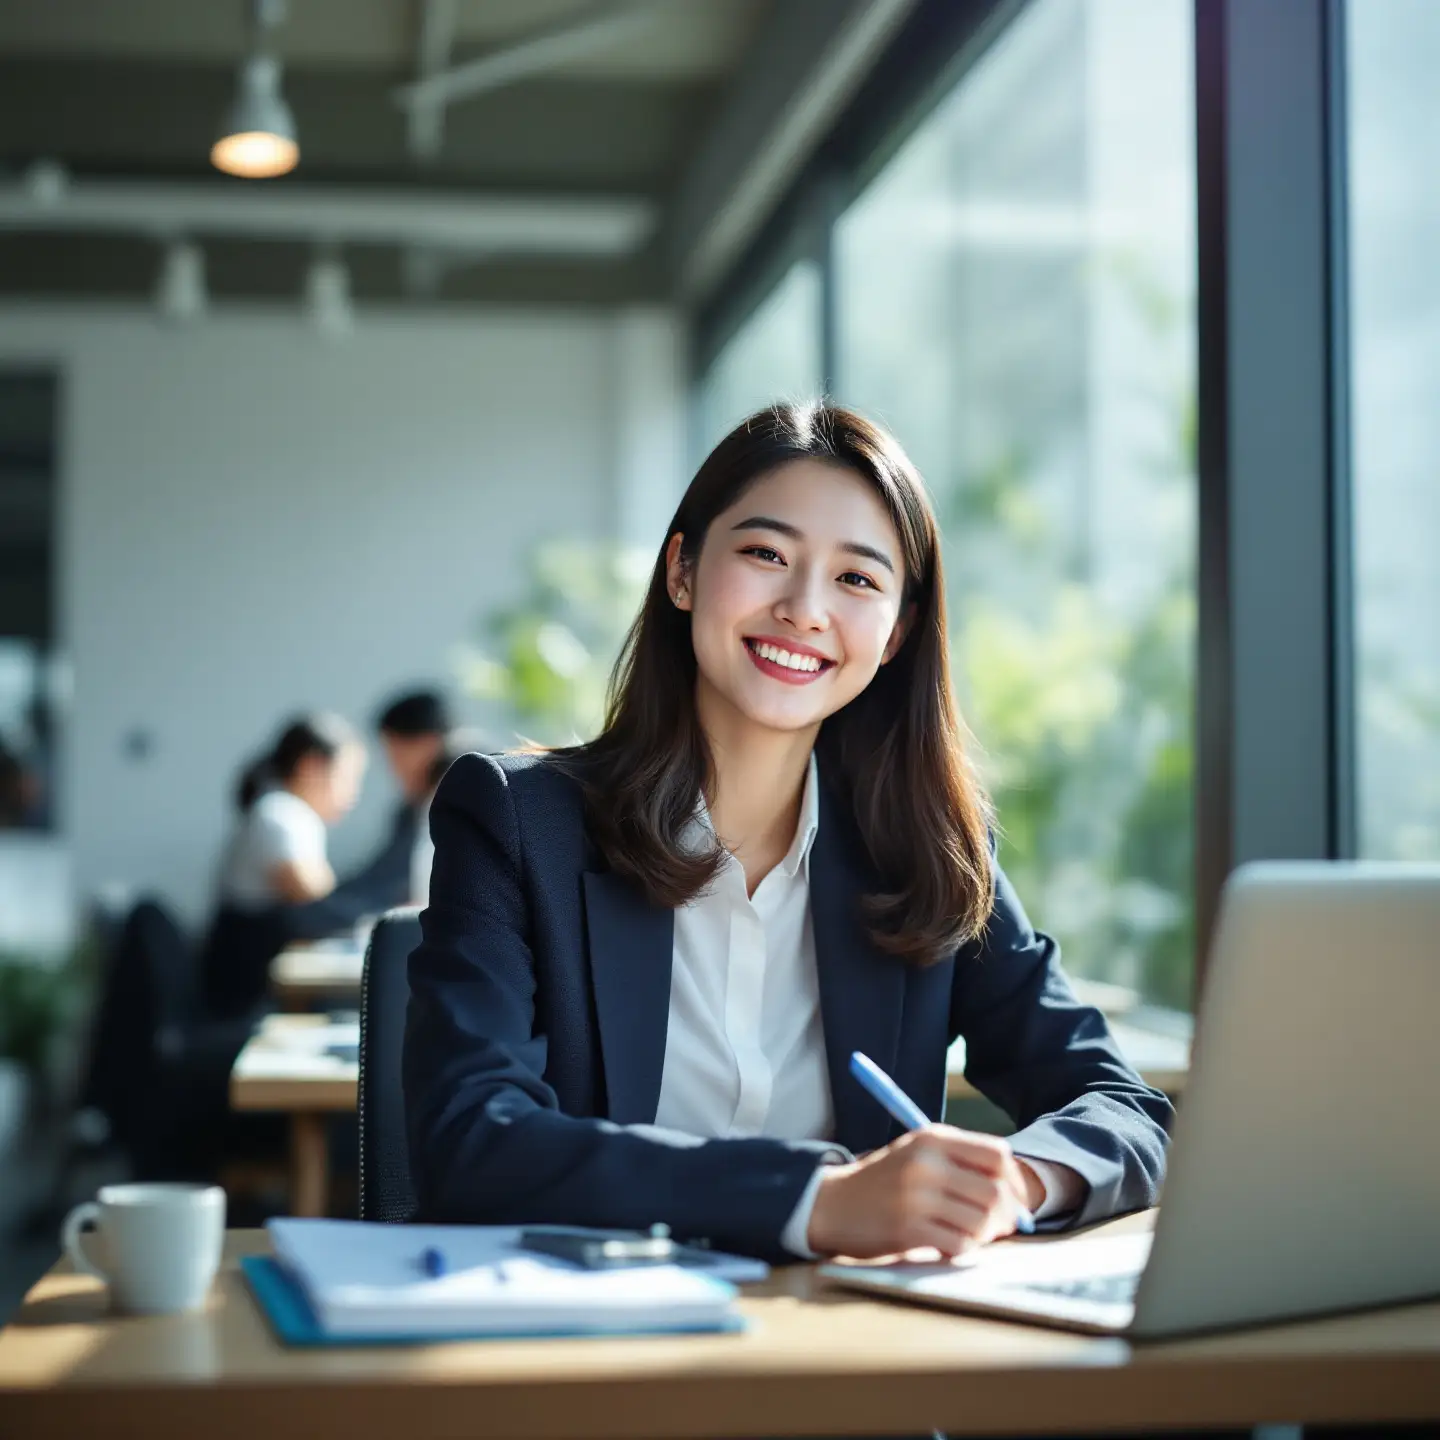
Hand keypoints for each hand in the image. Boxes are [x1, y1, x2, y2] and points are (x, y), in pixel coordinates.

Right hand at [806, 1125, 1034, 1258]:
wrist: (833, 1203)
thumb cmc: (885, 1181)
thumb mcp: (918, 1153)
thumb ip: (962, 1164)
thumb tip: (1014, 1196)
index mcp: (933, 1138)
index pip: (997, 1155)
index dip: (1014, 1180)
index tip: (1014, 1199)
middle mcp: (926, 1163)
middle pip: (995, 1191)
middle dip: (1007, 1215)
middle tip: (1002, 1227)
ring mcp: (916, 1197)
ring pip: (981, 1221)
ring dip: (986, 1235)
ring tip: (972, 1235)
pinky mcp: (908, 1229)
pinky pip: (960, 1245)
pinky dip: (963, 1249)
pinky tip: (949, 1245)